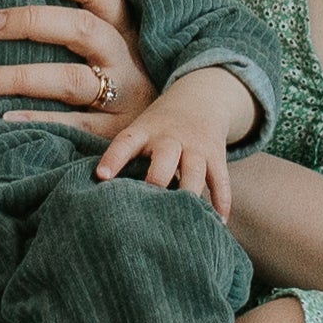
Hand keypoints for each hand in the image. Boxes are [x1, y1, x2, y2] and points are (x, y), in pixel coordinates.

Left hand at [0, 0, 146, 134]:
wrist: (172, 135)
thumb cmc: (131, 80)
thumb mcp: (121, 46)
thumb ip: (84, 24)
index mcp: (127, 28)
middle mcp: (126, 58)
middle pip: (81, 29)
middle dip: (29, 22)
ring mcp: (123, 97)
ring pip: (71, 80)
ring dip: (20, 77)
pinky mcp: (113, 133)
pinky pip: (72, 125)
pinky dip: (38, 119)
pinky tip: (5, 118)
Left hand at [95, 67, 253, 217]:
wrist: (201, 100)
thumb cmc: (159, 128)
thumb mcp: (141, 131)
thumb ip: (127, 157)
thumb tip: (102, 196)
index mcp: (145, 131)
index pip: (126, 142)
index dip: (113, 158)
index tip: (101, 177)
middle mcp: (170, 138)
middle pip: (164, 158)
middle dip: (157, 180)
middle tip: (149, 205)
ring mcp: (196, 147)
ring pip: (195, 172)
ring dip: (190, 195)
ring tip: (186, 221)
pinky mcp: (216, 156)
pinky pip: (221, 180)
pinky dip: (221, 202)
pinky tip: (218, 222)